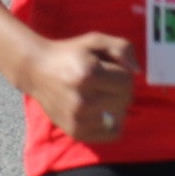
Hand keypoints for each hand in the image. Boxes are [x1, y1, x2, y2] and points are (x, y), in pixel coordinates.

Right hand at [16, 33, 137, 145]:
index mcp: (88, 74)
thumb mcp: (94, 40)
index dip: (122, 74)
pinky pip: (111, 134)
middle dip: (120, 89)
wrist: (36, 70)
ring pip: (120, 117)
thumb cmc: (69, 53)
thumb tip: (138, 72)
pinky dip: (111, 123)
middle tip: (105, 82)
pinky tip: (102, 111)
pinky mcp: (76, 132)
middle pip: (125, 100)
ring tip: (100, 95)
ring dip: (116, 105)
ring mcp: (78, 119)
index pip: (127, 82)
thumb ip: (122, 48)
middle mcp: (83, 100)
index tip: (109, 70)